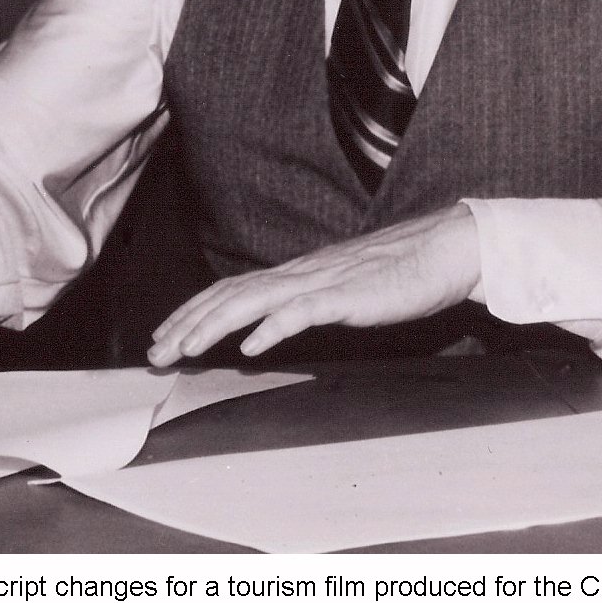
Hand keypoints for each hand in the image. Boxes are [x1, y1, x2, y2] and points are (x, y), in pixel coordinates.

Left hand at [147, 204, 480, 364]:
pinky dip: (272, 327)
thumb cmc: (399, 273)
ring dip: (214, 326)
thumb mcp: (341, 292)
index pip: (229, 291)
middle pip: (228, 296)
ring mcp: (321, 282)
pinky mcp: (347, 295)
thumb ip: (306, 305)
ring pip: (252, 301)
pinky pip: (302, 311)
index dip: (192, 312)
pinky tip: (252, 346)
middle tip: (155, 352)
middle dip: (186, 323)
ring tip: (185, 348)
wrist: (445, 250)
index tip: (165, 336)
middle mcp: (299, 273)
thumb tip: (272, 326)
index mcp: (295, 274)